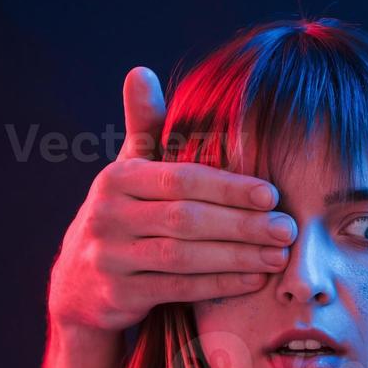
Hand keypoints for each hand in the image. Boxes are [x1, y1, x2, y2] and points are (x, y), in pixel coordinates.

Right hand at [47, 66, 297, 332]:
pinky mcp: (118, 295)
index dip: (228, 187)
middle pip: (186, 219)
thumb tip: (140, 72)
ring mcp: (110, 258)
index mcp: (117, 179)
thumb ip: (144, 127)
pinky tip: (253, 279)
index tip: (272, 194)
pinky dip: (219, 284)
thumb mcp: (128, 171)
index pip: (181, 179)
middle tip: (288, 229)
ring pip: (183, 256)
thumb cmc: (123, 217)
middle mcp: (108, 216)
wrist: (79, 286)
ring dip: (237, 256)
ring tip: (279, 255)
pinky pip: (177, 288)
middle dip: (242, 225)